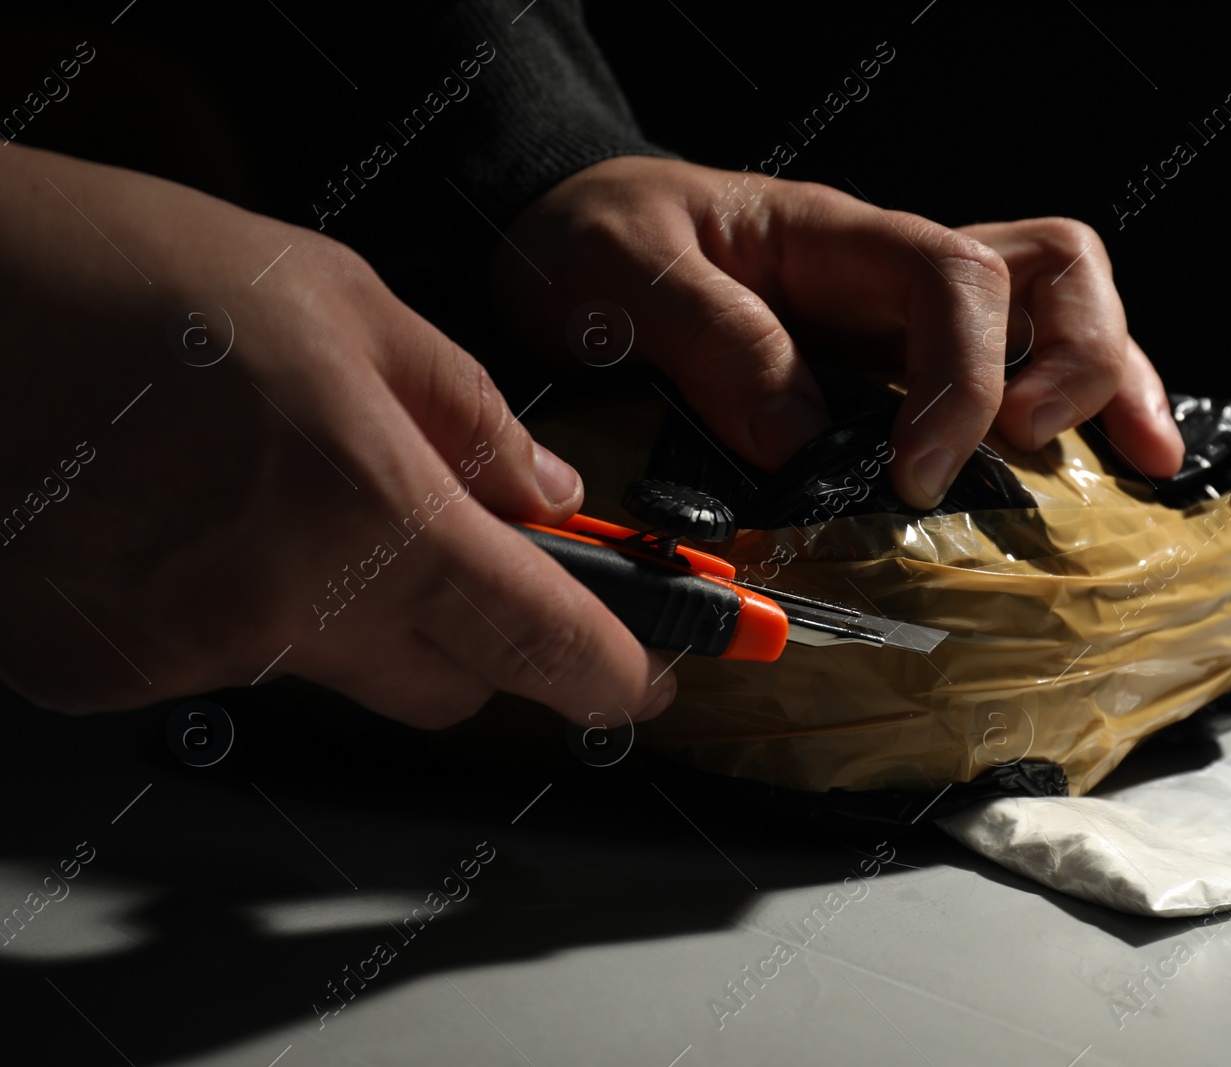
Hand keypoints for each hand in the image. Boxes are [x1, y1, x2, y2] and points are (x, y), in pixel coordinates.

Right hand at [0, 145, 672, 726]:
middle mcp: (275, 613)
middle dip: (480, 632)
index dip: (610, 667)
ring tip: (283, 488)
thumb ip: (469, 418)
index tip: (642, 674)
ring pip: (334, 672)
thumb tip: (545, 496)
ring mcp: (180, 657)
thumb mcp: (347, 307)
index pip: (537, 641)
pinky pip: (227, 662)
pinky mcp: (101, 673)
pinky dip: (244, 606)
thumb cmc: (131, 271)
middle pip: (446, 686)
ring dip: (351, 605)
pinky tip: (199, 518)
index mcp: (362, 516)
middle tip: (462, 546)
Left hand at [491, 157, 1182, 509]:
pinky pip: (1016, 367)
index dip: (964, 379)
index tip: (916, 475)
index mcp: (838, 239)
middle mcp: (893, 273)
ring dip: (1111, 380)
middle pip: (1052, 271)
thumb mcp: (622, 276)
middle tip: (1027, 449)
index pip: (955, 280)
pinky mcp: (898, 367)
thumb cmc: (593, 242)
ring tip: (1135, 461)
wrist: (566, 241)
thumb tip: (805, 442)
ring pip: (1061, 309)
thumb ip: (712, 343)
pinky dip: (1077, 413)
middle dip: (1075, 362)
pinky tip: (1110, 467)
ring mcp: (906, 317)